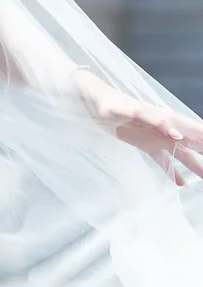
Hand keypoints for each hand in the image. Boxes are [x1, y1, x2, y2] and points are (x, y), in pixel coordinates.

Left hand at [77, 70, 202, 184]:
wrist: (94, 103)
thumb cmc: (113, 103)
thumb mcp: (132, 111)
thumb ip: (156, 120)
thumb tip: (179, 136)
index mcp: (167, 118)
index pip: (195, 130)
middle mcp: (166, 128)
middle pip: (193, 143)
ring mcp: (157, 138)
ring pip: (182, 154)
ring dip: (195, 165)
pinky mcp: (146, 145)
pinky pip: (164, 161)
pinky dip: (173, 172)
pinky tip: (181, 184)